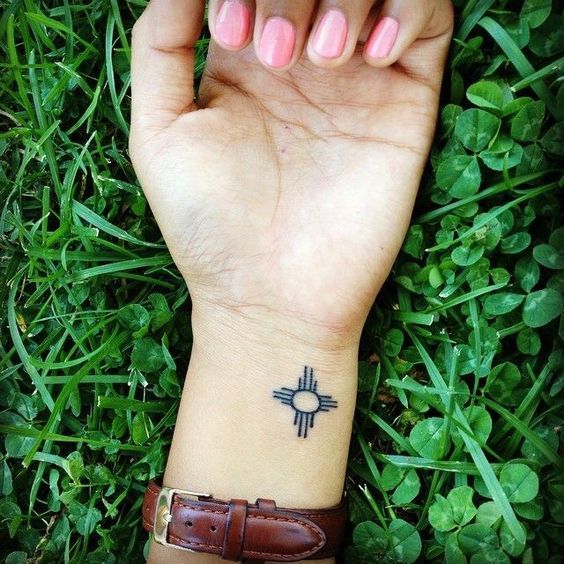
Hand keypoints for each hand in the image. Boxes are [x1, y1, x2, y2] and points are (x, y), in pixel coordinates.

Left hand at [129, 0, 452, 349]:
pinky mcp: (407, 103)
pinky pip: (430, 20)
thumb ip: (161, 43)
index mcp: (245, 58)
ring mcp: (359, 79)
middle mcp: (304, 59)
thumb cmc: (209, 225)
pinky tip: (373, 55)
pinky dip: (409, 11)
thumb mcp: (159, 131)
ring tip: (322, 58)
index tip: (232, 36)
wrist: (273, 297)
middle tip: (275, 56)